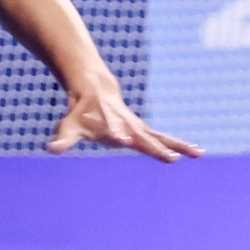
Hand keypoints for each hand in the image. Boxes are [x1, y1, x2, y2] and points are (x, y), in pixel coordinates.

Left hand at [45, 84, 200, 162]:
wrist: (94, 90)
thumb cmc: (80, 114)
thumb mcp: (68, 127)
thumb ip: (62, 140)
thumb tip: (50, 149)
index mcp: (111, 127)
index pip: (116, 132)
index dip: (120, 136)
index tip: (127, 141)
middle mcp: (129, 128)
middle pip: (146, 139)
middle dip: (157, 149)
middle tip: (172, 159)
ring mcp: (139, 128)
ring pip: (162, 138)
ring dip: (180, 146)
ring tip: (199, 153)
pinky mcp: (143, 130)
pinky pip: (164, 139)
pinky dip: (179, 145)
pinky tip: (196, 151)